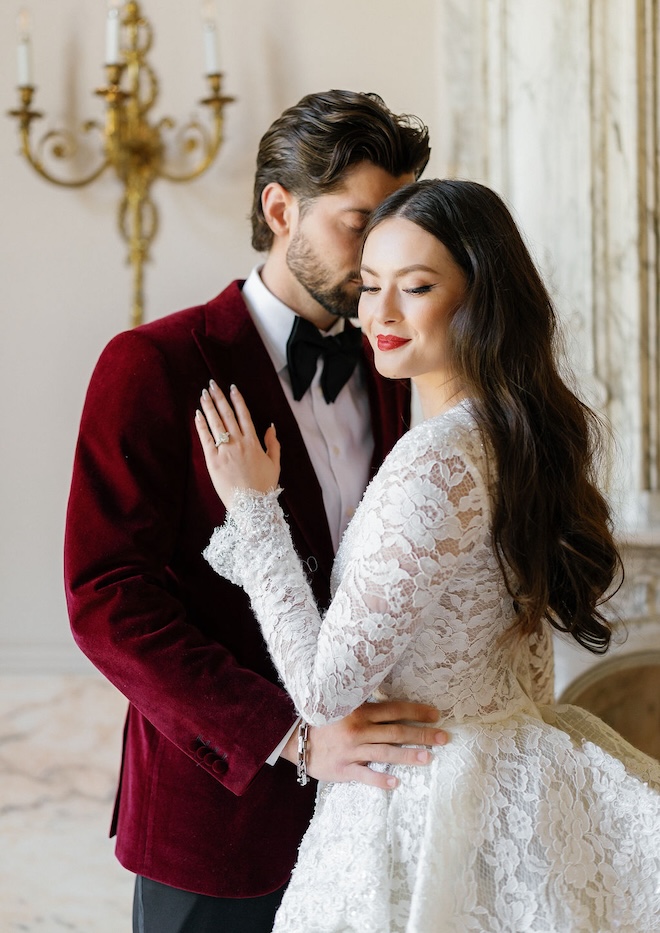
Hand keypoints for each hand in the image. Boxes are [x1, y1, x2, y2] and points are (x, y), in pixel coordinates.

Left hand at [195, 381, 280, 508]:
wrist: (252, 506)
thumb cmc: (264, 486)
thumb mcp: (275, 464)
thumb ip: (273, 444)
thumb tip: (270, 426)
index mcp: (254, 442)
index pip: (244, 415)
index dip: (238, 399)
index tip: (232, 388)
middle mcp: (239, 443)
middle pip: (227, 414)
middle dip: (219, 398)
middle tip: (212, 384)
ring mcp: (225, 451)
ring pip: (216, 423)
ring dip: (209, 407)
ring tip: (203, 394)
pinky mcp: (213, 461)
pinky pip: (206, 439)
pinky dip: (202, 425)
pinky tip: (198, 414)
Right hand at [282, 700, 447, 789]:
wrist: (296, 739)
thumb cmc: (324, 721)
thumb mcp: (344, 706)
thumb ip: (366, 705)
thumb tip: (393, 703)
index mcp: (360, 711)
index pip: (395, 710)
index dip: (416, 711)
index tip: (436, 715)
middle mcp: (359, 729)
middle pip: (396, 731)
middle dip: (421, 734)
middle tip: (443, 737)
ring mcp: (352, 750)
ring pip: (385, 752)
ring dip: (408, 756)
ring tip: (428, 758)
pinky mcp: (344, 769)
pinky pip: (365, 775)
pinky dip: (381, 779)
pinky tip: (396, 782)